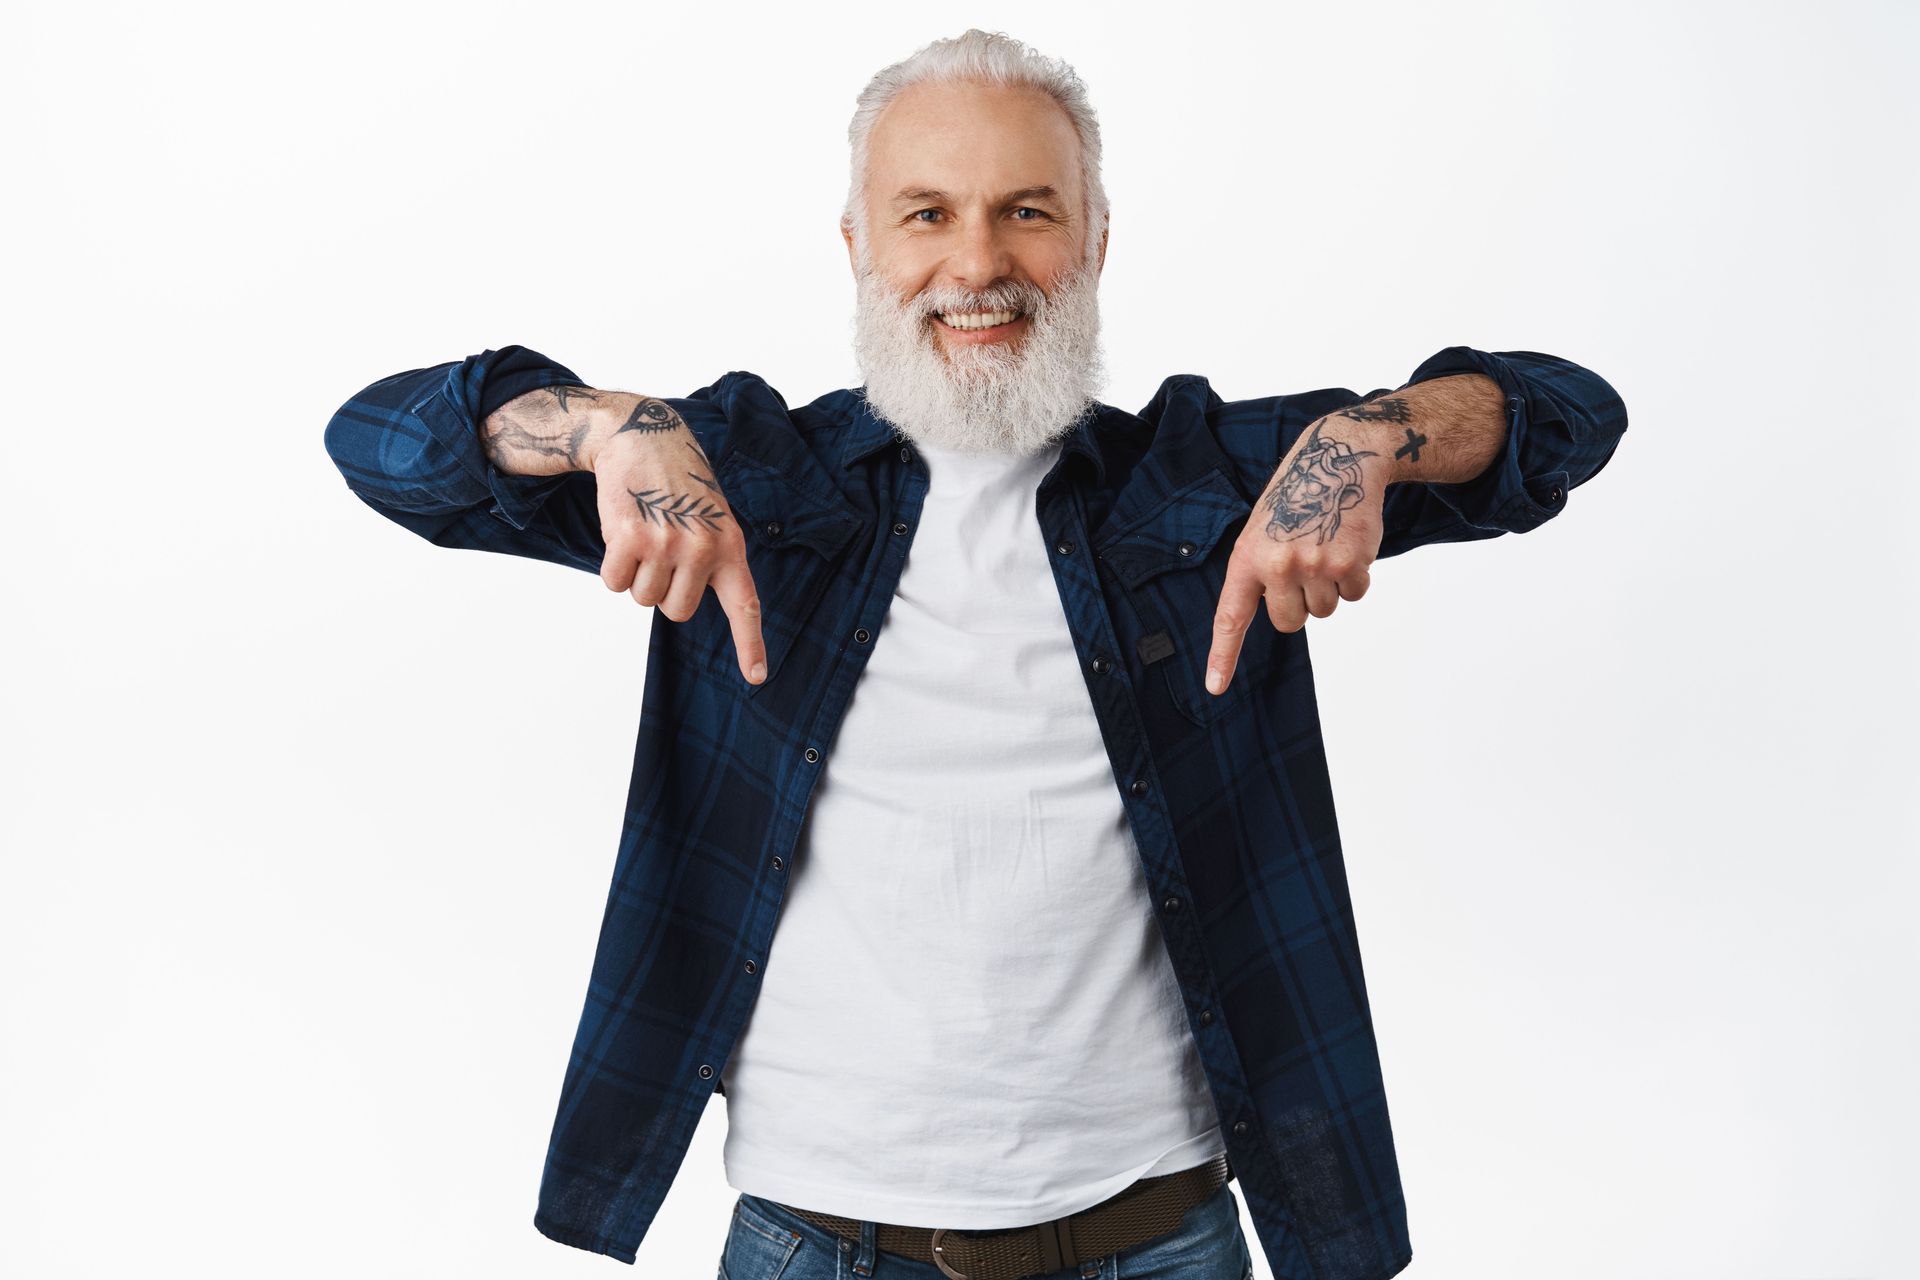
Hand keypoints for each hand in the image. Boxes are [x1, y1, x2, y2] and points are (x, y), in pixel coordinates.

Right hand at [588, 397, 767, 684]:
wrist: (645, 436)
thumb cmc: (679, 486)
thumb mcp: (712, 518)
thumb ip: (711, 560)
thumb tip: (685, 605)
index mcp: (730, 546)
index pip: (745, 605)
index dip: (750, 645)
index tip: (756, 678)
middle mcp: (702, 548)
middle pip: (676, 611)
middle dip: (662, 590)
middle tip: (662, 550)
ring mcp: (666, 544)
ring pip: (642, 598)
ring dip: (635, 575)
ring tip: (644, 534)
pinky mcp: (629, 538)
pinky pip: (613, 583)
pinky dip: (611, 566)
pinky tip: (623, 530)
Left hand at [1206, 417, 1391, 694]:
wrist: (1337, 460)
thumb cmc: (1296, 501)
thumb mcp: (1261, 532)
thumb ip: (1261, 575)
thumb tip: (1282, 618)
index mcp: (1247, 559)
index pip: (1230, 617)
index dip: (1223, 656)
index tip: (1215, 688)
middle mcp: (1277, 566)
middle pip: (1290, 623)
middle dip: (1300, 603)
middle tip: (1304, 565)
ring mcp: (1314, 565)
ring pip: (1325, 612)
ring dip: (1330, 588)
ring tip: (1325, 547)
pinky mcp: (1349, 562)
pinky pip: (1354, 596)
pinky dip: (1356, 578)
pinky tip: (1347, 544)